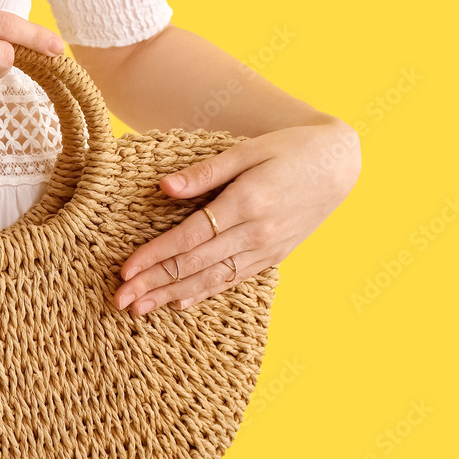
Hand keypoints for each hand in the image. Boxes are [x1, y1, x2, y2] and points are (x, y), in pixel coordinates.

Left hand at [113, 117, 360, 313]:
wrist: (339, 164)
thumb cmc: (288, 149)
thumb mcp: (246, 150)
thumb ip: (205, 171)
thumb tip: (164, 187)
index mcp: (245, 203)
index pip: (189, 238)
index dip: (155, 256)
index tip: (125, 270)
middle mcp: (256, 232)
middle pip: (194, 265)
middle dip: (154, 284)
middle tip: (119, 300)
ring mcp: (266, 249)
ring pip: (211, 279)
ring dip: (172, 296)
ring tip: (139, 309)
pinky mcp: (273, 257)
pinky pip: (233, 280)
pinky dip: (204, 293)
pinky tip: (179, 303)